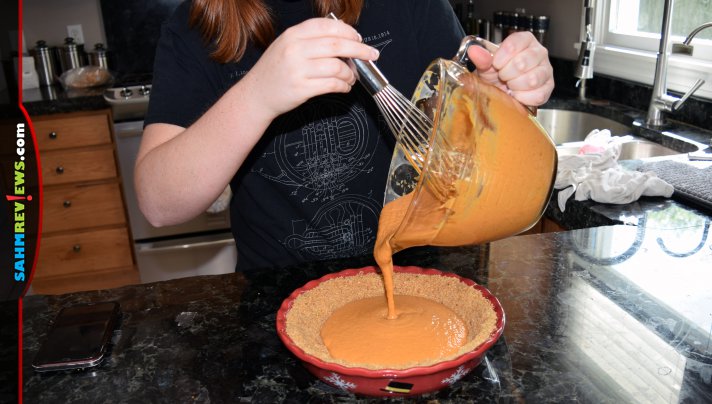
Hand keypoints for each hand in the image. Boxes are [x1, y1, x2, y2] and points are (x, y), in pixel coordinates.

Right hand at [242, 17, 379, 118]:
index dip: (348, 31)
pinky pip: (332, 85)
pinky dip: (343, 86)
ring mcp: (298, 70)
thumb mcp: (287, 46)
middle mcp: (295, 49)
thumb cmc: (276, 70)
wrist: (257, 94)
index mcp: (293, 35)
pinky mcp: (302, 89)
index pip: (328, 26)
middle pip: (337, 45)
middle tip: (372, 54)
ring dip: (351, 73)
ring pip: (337, 67)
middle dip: (360, 49)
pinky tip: (344, 87)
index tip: (359, 38)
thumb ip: (311, 40)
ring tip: (352, 77)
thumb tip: (345, 41)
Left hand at [467, 31, 553, 106]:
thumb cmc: (497, 75)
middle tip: (502, 77)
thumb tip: (474, 50)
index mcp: (525, 40)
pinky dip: (523, 98)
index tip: (496, 64)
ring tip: (510, 86)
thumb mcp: (487, 66)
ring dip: (515, 86)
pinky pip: (538, 94)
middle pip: (523, 62)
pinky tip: (517, 94)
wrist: (503, 92)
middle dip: (507, 73)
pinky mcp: (548, 87)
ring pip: (532, 79)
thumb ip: (482, 58)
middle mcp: (539, 52)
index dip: (503, 56)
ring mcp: (546, 69)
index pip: (516, 42)